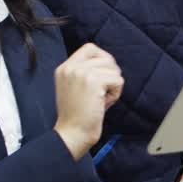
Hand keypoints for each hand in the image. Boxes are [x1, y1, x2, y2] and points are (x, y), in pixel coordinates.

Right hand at [53, 44, 123, 159]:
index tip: (103, 76)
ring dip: (113, 86)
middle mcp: (71, 67)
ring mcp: (81, 72)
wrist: (72, 133)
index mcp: (64, 68)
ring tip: (101, 100)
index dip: (103, 59)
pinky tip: (103, 104)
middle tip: (103, 93)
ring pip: (113, 69)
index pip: (90, 48)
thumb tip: (109, 63)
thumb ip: (85, 72)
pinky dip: (116, 94)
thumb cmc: (77, 116)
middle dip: (110, 75)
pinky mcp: (94, 81)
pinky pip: (118, 80)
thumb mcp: (74, 87)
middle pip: (106, 57)